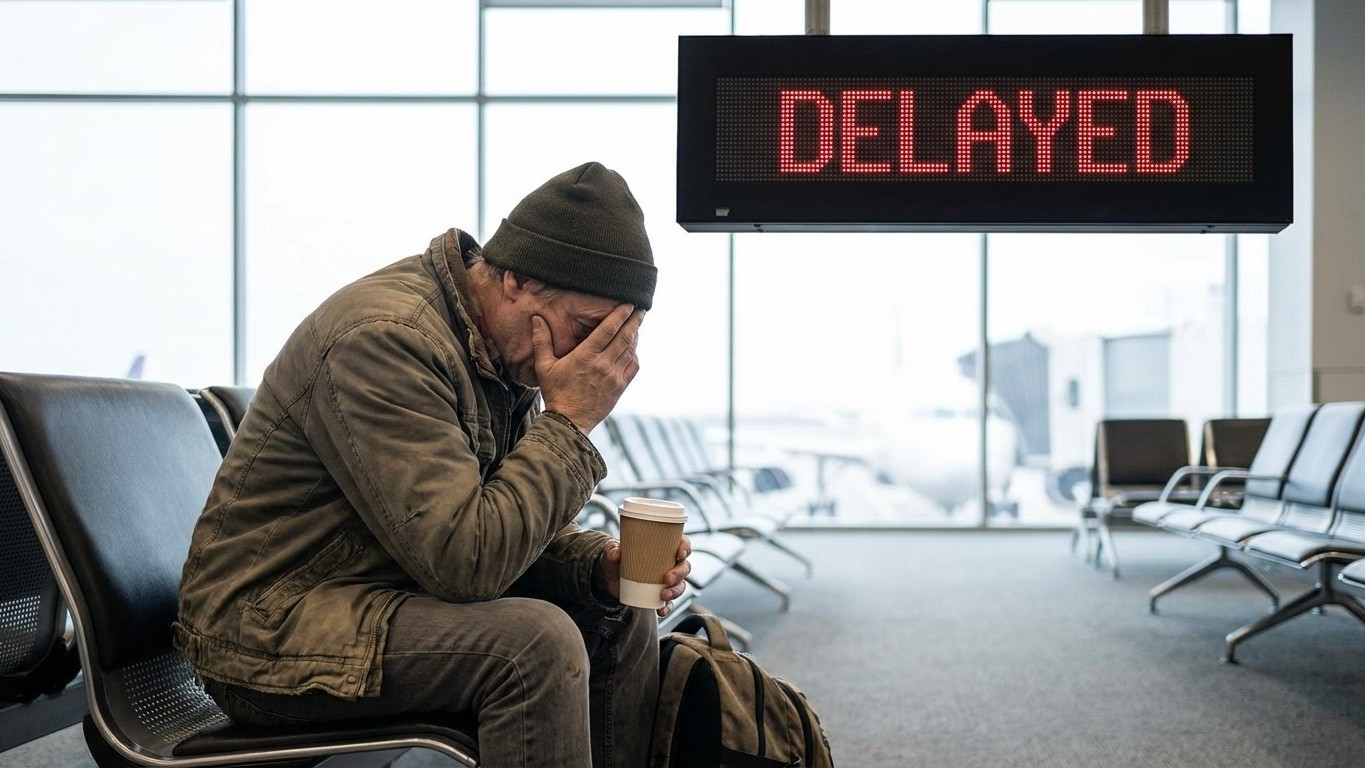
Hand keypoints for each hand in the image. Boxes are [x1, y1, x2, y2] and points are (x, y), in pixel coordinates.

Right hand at [533, 303, 643, 433]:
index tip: (628, 305)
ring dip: (635, 336)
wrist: (568, 422)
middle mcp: (603, 364)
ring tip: (636, 326)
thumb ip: (542, 340)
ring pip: (630, 351)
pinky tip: (632, 349)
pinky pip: (633, 366)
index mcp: (586, 355)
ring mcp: (614, 376)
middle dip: (634, 321)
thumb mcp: (544, 366)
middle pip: (625, 336)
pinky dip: (634, 355)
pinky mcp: (619, 388)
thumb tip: (536, 318)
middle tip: (640, 310)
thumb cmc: (555, 392)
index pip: (608, 329)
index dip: (620, 315)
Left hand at [598, 535, 692, 617]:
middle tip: (667, 579)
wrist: (608, 579)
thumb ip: (612, 551)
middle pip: (684, 567)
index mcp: (662, 547)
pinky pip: (670, 603)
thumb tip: (616, 553)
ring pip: (680, 585)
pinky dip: (668, 607)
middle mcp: (668, 563)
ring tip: (664, 595)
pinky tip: (661, 610)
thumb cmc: (615, 559)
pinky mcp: (659, 595)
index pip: (681, 543)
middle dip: (679, 574)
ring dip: (676, 591)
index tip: (679, 554)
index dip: (685, 547)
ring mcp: (666, 580)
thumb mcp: (611, 552)